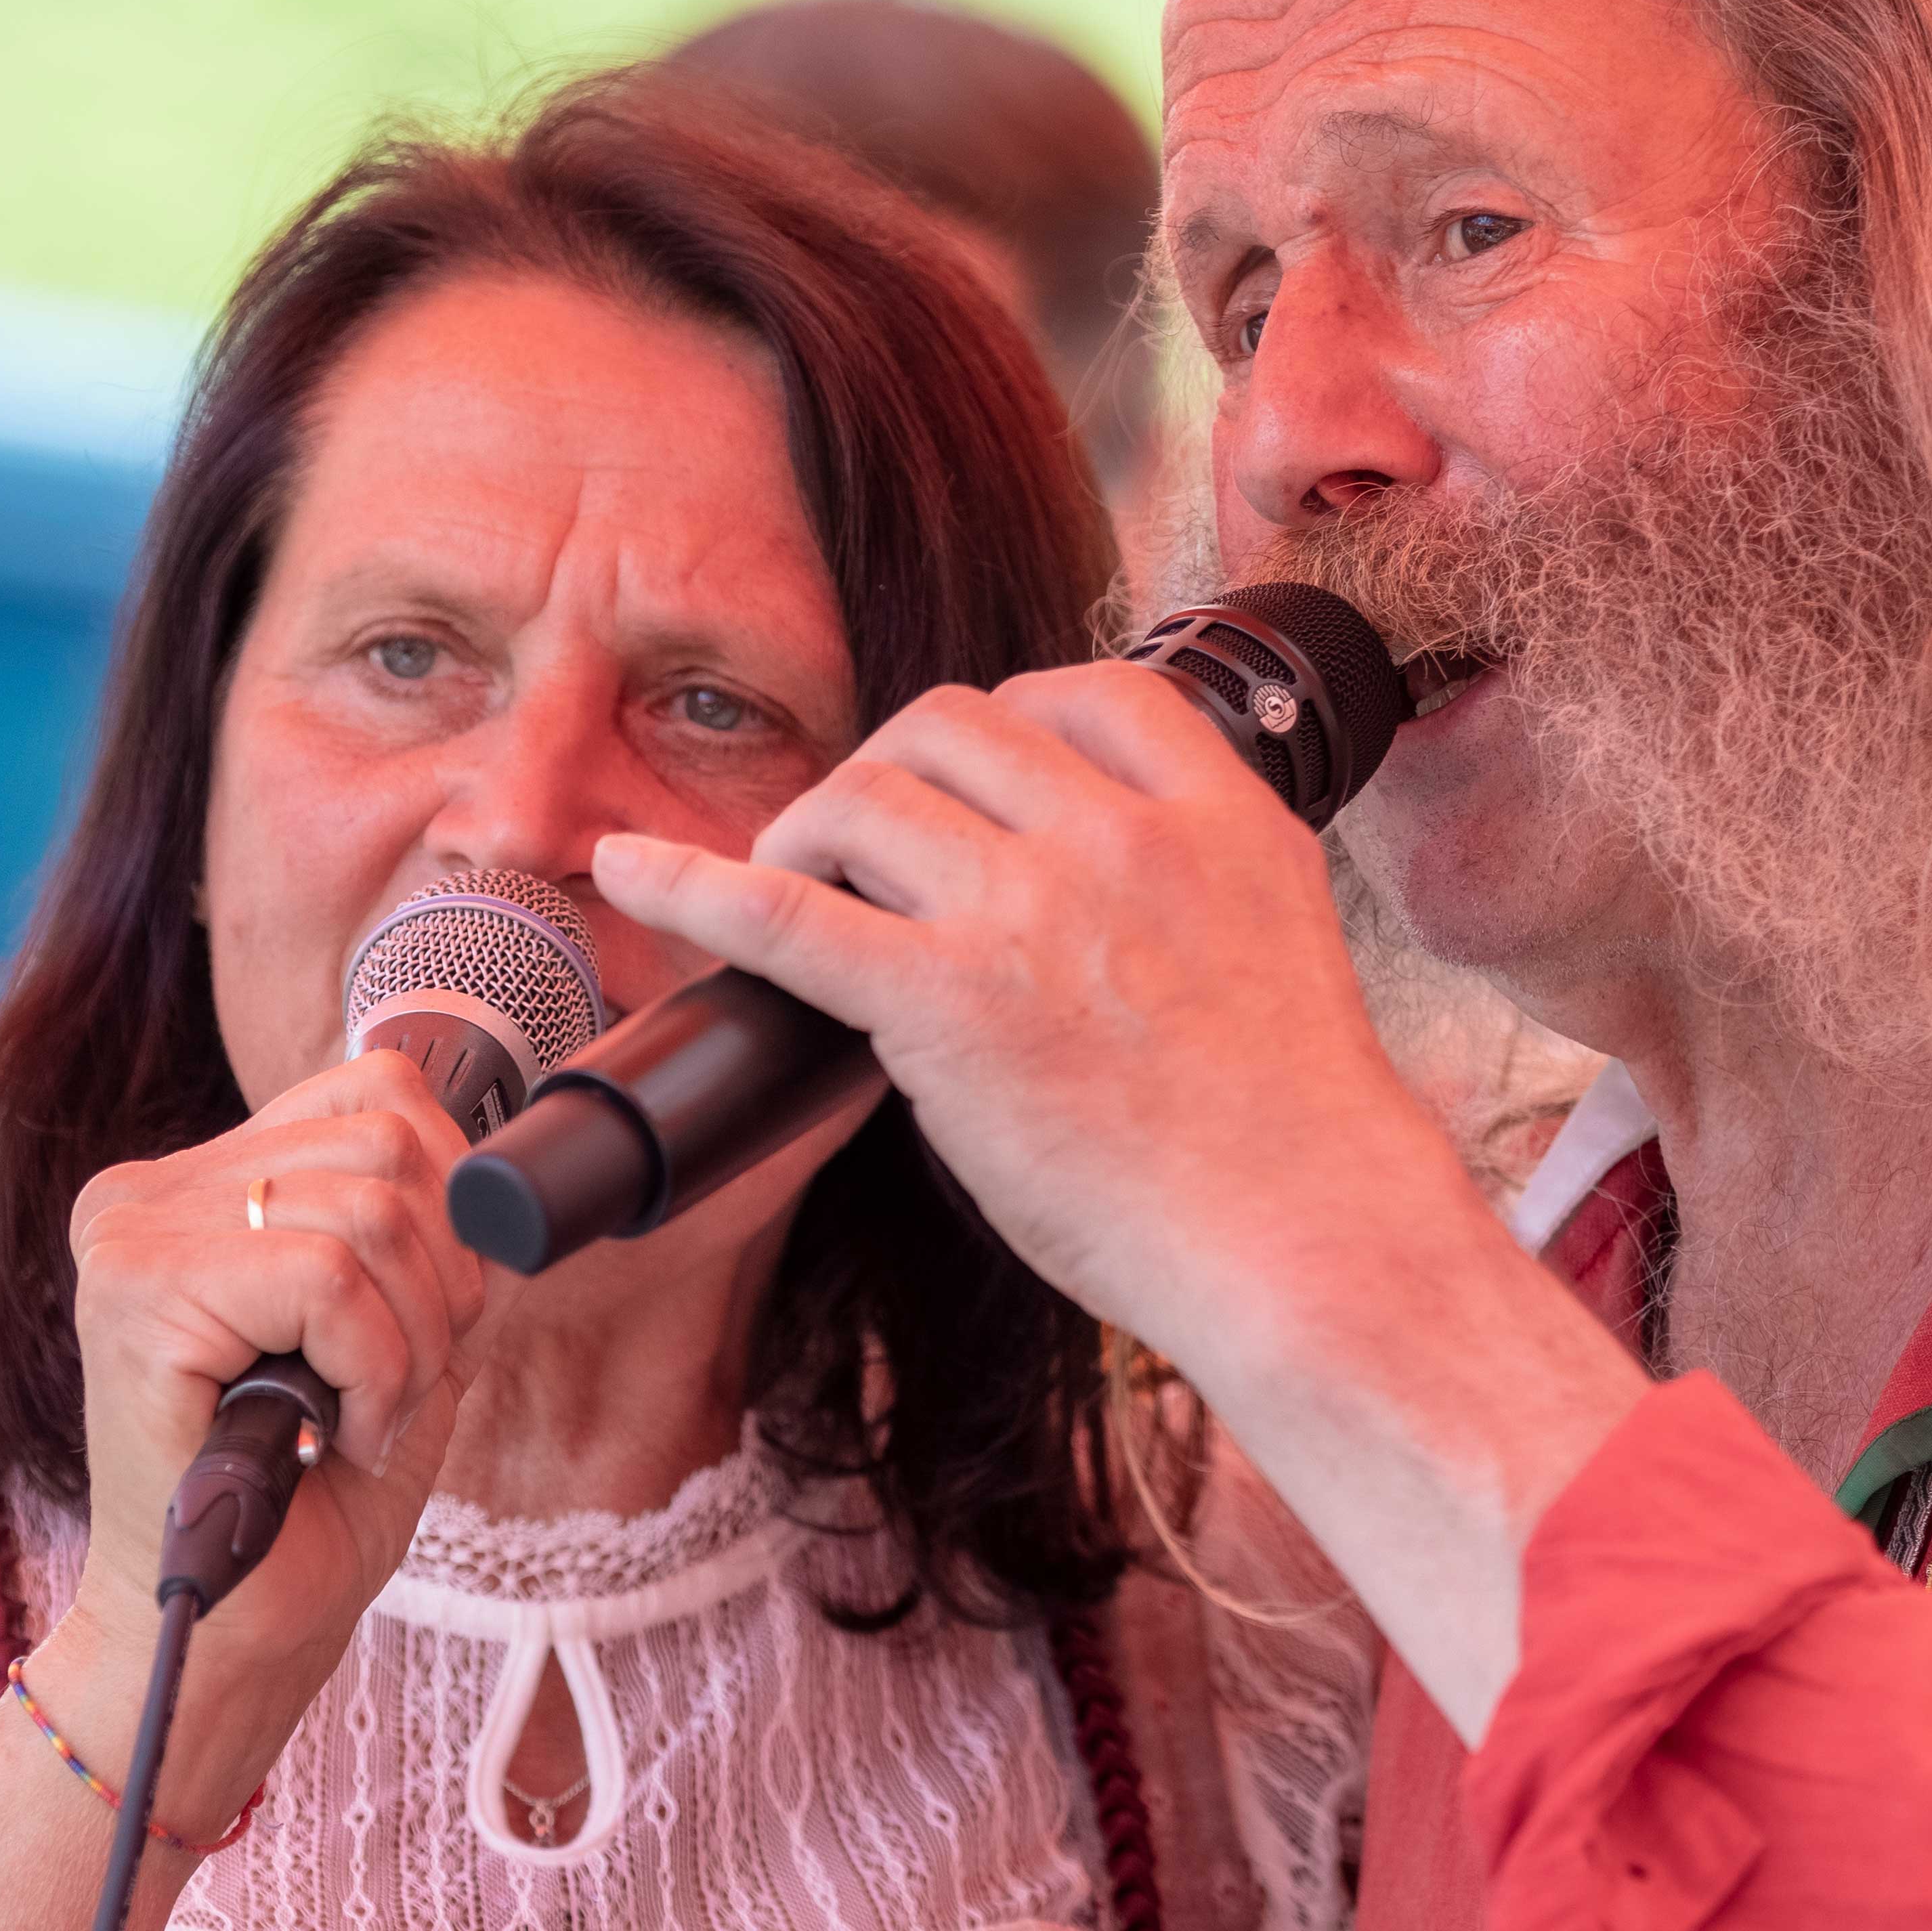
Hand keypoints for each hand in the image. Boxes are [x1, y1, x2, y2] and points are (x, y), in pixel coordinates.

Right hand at [61, 1053, 504, 1719]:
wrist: (235, 1634)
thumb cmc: (310, 1505)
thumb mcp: (399, 1340)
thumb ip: (428, 1242)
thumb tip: (506, 1180)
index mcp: (207, 1185)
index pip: (381, 1092)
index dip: (454, 1207)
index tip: (429, 1323)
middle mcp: (152, 1190)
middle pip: (388, 1141)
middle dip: (440, 1282)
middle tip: (391, 1387)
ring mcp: (132, 1233)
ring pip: (369, 1212)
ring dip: (407, 1343)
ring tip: (353, 1417)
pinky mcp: (134, 1291)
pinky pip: (328, 1280)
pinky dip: (372, 1373)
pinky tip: (328, 1435)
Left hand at [587, 666, 1480, 1385]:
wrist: (1303, 1238)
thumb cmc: (1288, 1135)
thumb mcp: (1276, 946)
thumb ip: (1189, 882)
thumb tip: (1080, 872)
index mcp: (1218, 819)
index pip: (1092, 692)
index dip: (1011, 724)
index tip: (979, 780)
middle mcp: (1122, 840)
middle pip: (957, 723)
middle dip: (897, 771)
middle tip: (871, 851)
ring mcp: (1033, 914)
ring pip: (869, 793)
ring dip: (818, 830)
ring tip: (806, 892)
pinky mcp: (948, 1005)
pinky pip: (784, 913)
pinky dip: (691, 882)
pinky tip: (628, 867)